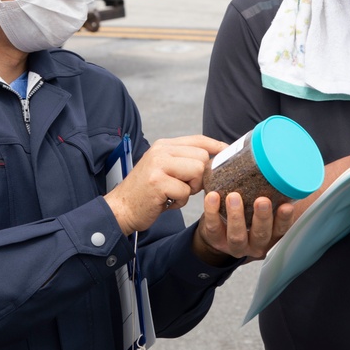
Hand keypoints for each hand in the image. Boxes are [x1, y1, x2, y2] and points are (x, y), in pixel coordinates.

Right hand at [104, 135, 226, 235]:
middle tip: (185, 186)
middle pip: (202, 157)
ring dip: (191, 188)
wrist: (120, 209)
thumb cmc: (146, 192)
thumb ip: (184, 160)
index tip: (229, 154)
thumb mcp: (163, 168)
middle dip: (200, 176)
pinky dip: (180, 201)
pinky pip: (185, 191)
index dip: (217, 147)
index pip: (198, 140)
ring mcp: (158, 165)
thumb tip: (215, 160)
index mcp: (164, 145)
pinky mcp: (158, 182)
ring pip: (197, 171)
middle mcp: (161, 151)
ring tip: (175, 193)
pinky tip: (167, 202)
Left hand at [193, 192, 295, 264]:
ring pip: (237, 235)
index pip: (281, 229)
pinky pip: (213, 228)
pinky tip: (213, 197)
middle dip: (262, 217)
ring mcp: (235, 244)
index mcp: (270, 234)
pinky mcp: (215, 240)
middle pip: (261, 234)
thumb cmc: (247, 211)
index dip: (284, 219)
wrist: (220, 229)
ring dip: (236, 216)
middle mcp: (255, 243)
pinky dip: (212, 212)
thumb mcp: (260, 204)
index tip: (286, 205)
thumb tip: (277, 160)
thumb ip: (269, 190)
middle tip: (262, 200)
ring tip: (234, 196)